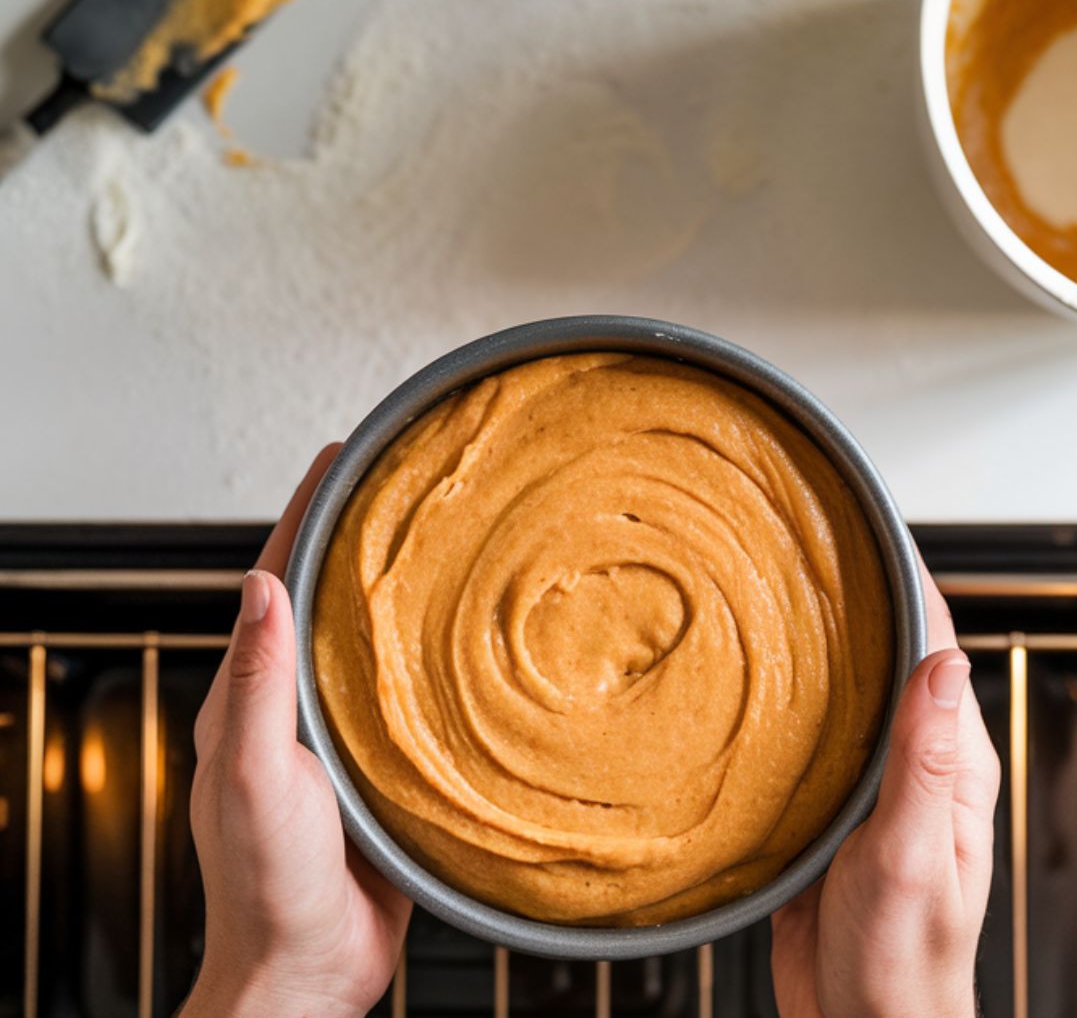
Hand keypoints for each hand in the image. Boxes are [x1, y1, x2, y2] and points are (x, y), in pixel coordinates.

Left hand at [181, 447, 412, 1017]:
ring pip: (373, 636)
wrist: (310, 974)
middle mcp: (296, 700)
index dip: (309, 511)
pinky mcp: (383, 760)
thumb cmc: (270, 888)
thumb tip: (261, 583)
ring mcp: (341, 728)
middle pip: (329, 595)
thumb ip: (257, 685)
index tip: (341, 456)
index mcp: (256, 693)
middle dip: (361, 531)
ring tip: (450, 536)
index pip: (280, 577)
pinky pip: (410, 687)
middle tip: (408, 478)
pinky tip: (474, 634)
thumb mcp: (256, 779)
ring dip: (403, 583)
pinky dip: (434, 647)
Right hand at [771, 560, 999, 1017]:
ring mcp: (867, 778)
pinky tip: (742, 680)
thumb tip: (944, 662)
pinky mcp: (826, 802)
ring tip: (761, 593)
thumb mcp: (912, 855)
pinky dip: (781, 696)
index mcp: (950, 760)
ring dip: (811, 642)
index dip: (909, 581)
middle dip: (852, 598)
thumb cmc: (901, 960)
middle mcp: (912, 758)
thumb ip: (926, 761)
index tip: (869, 531)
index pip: (937, 643)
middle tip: (796, 547)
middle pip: (886, 654)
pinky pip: (806, 731)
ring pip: (842, 688)